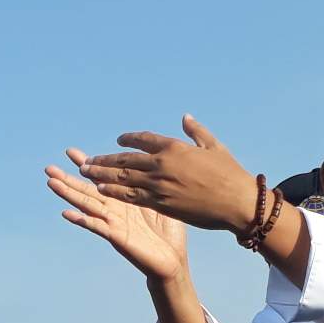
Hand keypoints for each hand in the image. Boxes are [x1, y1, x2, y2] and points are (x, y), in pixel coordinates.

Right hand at [46, 152, 188, 281]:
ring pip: (86, 205)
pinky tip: (66, 213)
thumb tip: (153, 161)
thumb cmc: (169, 232)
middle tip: (49, 167)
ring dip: (68, 194)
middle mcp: (114, 209)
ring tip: (51, 182)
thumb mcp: (161, 200)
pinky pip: (97, 227)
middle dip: (67, 178)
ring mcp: (114, 223)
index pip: (101, 178)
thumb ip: (151, 183)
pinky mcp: (117, 237)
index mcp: (123, 198)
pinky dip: (82, 220)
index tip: (70, 152)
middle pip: (86, 191)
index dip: (86, 165)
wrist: (173, 261)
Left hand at [72, 117, 261, 231]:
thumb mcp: (214, 146)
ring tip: (87, 173)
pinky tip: (102, 189)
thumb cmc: (230, 173)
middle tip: (87, 160)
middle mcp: (162, 165)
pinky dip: (115, 191)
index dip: (129, 140)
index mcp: (174, 148)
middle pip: (126, 160)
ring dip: (103, 175)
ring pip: (124, 178)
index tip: (119, 141)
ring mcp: (160, 186)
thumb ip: (196, 131)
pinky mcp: (161, 205)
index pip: (143, 140)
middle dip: (105, 160)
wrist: (237, 203)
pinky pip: (131, 197)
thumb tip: (184, 117)